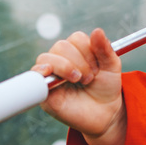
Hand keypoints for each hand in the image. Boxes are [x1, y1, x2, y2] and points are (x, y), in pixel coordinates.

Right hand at [33, 28, 125, 144]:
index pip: (76, 38)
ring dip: (66, 67)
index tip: (98, 68)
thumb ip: (105, 49)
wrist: (105, 113)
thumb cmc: (106, 88)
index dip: (88, 51)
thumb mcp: (111, 67)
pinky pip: (34, 76)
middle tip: (90, 78)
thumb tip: (97, 30)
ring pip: (47, 58)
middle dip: (79, 61)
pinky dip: (40, 72)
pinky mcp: (43, 91)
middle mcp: (62, 59)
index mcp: (77, 51)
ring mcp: (51, 74)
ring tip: (79, 80)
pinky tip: (50, 74)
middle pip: (61, 46)